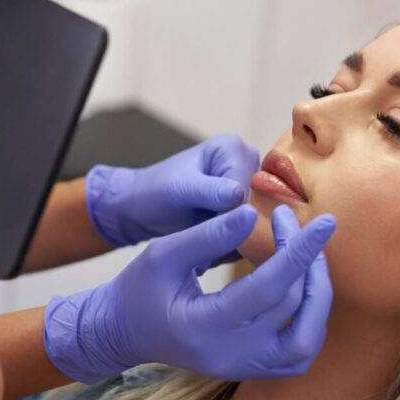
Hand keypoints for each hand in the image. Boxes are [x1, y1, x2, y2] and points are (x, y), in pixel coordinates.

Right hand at [44, 204, 334, 383]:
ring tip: (309, 255)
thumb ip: (208, 235)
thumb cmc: (139, 288)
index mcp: (204, 327)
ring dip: (316, 296)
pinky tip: (301, 286)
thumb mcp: (163, 253)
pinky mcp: (250, 369)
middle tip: (296, 224)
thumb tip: (252, 213)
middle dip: (306, 262)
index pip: (268, 290)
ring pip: (305, 342)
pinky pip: (298, 353)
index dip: (299, 252)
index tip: (323, 221)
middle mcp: (230, 356)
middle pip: (293, 313)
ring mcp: (243, 368)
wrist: (123, 331)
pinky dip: (309, 319)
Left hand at [85, 134, 259, 246]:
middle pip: (258, 204)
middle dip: (234, 229)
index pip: (247, 186)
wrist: (140, 209)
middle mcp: (247, 162)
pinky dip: (231, 245)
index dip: (231, 214)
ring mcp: (248, 187)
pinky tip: (209, 252)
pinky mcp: (243, 209)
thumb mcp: (179, 190)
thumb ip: (209, 191)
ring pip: (256, 222)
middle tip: (205, 247)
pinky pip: (250, 232)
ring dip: (232, 240)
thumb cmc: (153, 192)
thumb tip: (238, 196)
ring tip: (204, 250)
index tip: (206, 233)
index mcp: (232, 147)